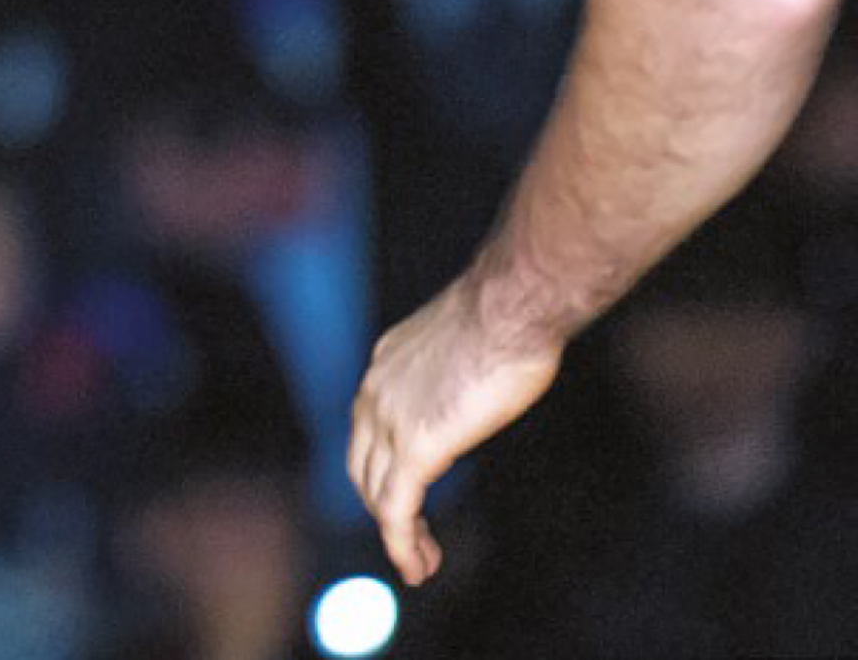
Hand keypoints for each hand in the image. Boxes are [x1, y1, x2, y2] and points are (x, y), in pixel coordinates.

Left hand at [350, 275, 561, 584]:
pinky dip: (401, 542)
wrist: (510, 309)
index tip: (404, 494)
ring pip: (377, 493)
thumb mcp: (462, 344)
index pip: (366, 430)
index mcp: (384, 366)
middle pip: (362, 466)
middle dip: (383, 506)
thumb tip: (468, 387)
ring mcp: (390, 420)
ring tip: (421, 561)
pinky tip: (417, 564)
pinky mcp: (415, 447)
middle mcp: (375, 392)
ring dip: (397, 533)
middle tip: (411, 537)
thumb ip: (451, 372)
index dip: (379, 468)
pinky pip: (397, 508)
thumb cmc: (504, 318)